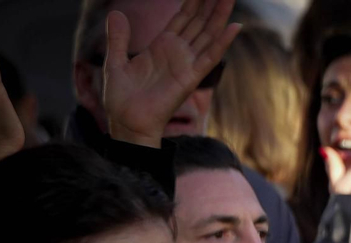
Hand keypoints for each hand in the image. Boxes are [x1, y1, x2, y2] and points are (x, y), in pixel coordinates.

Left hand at [102, 0, 238, 146]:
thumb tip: (116, 13)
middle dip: (210, 4)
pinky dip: (222, 42)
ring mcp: (186, 64)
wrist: (127, 122)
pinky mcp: (190, 78)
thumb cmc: (122, 98)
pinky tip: (234, 28)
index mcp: (162, 46)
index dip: (193, 2)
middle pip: (200, 22)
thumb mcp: (115, 62)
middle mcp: (178, 53)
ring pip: (208, 34)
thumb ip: (118, 38)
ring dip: (220, 16)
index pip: (182, 18)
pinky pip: (210, 57)